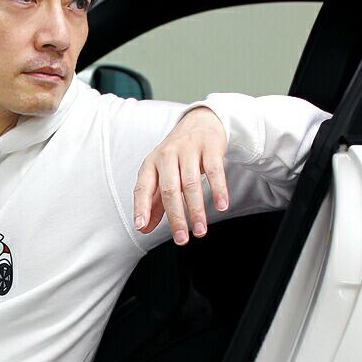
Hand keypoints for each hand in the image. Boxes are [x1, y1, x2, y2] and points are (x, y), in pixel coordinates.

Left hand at [132, 106, 229, 244]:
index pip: (142, 188)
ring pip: (191, 184)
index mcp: (151, 164)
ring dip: (197, 210)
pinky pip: (214, 170)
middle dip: (176, 217)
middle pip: (169, 190)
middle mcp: (167, 155)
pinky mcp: (210, 147)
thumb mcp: (161, 174)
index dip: (141, 208)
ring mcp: (188, 149)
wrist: (200, 122)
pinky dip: (218, 189)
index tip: (140, 228)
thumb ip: (153, 202)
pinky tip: (221, 206)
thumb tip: (143, 229)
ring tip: (200, 231)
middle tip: (181, 240)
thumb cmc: (177, 155)